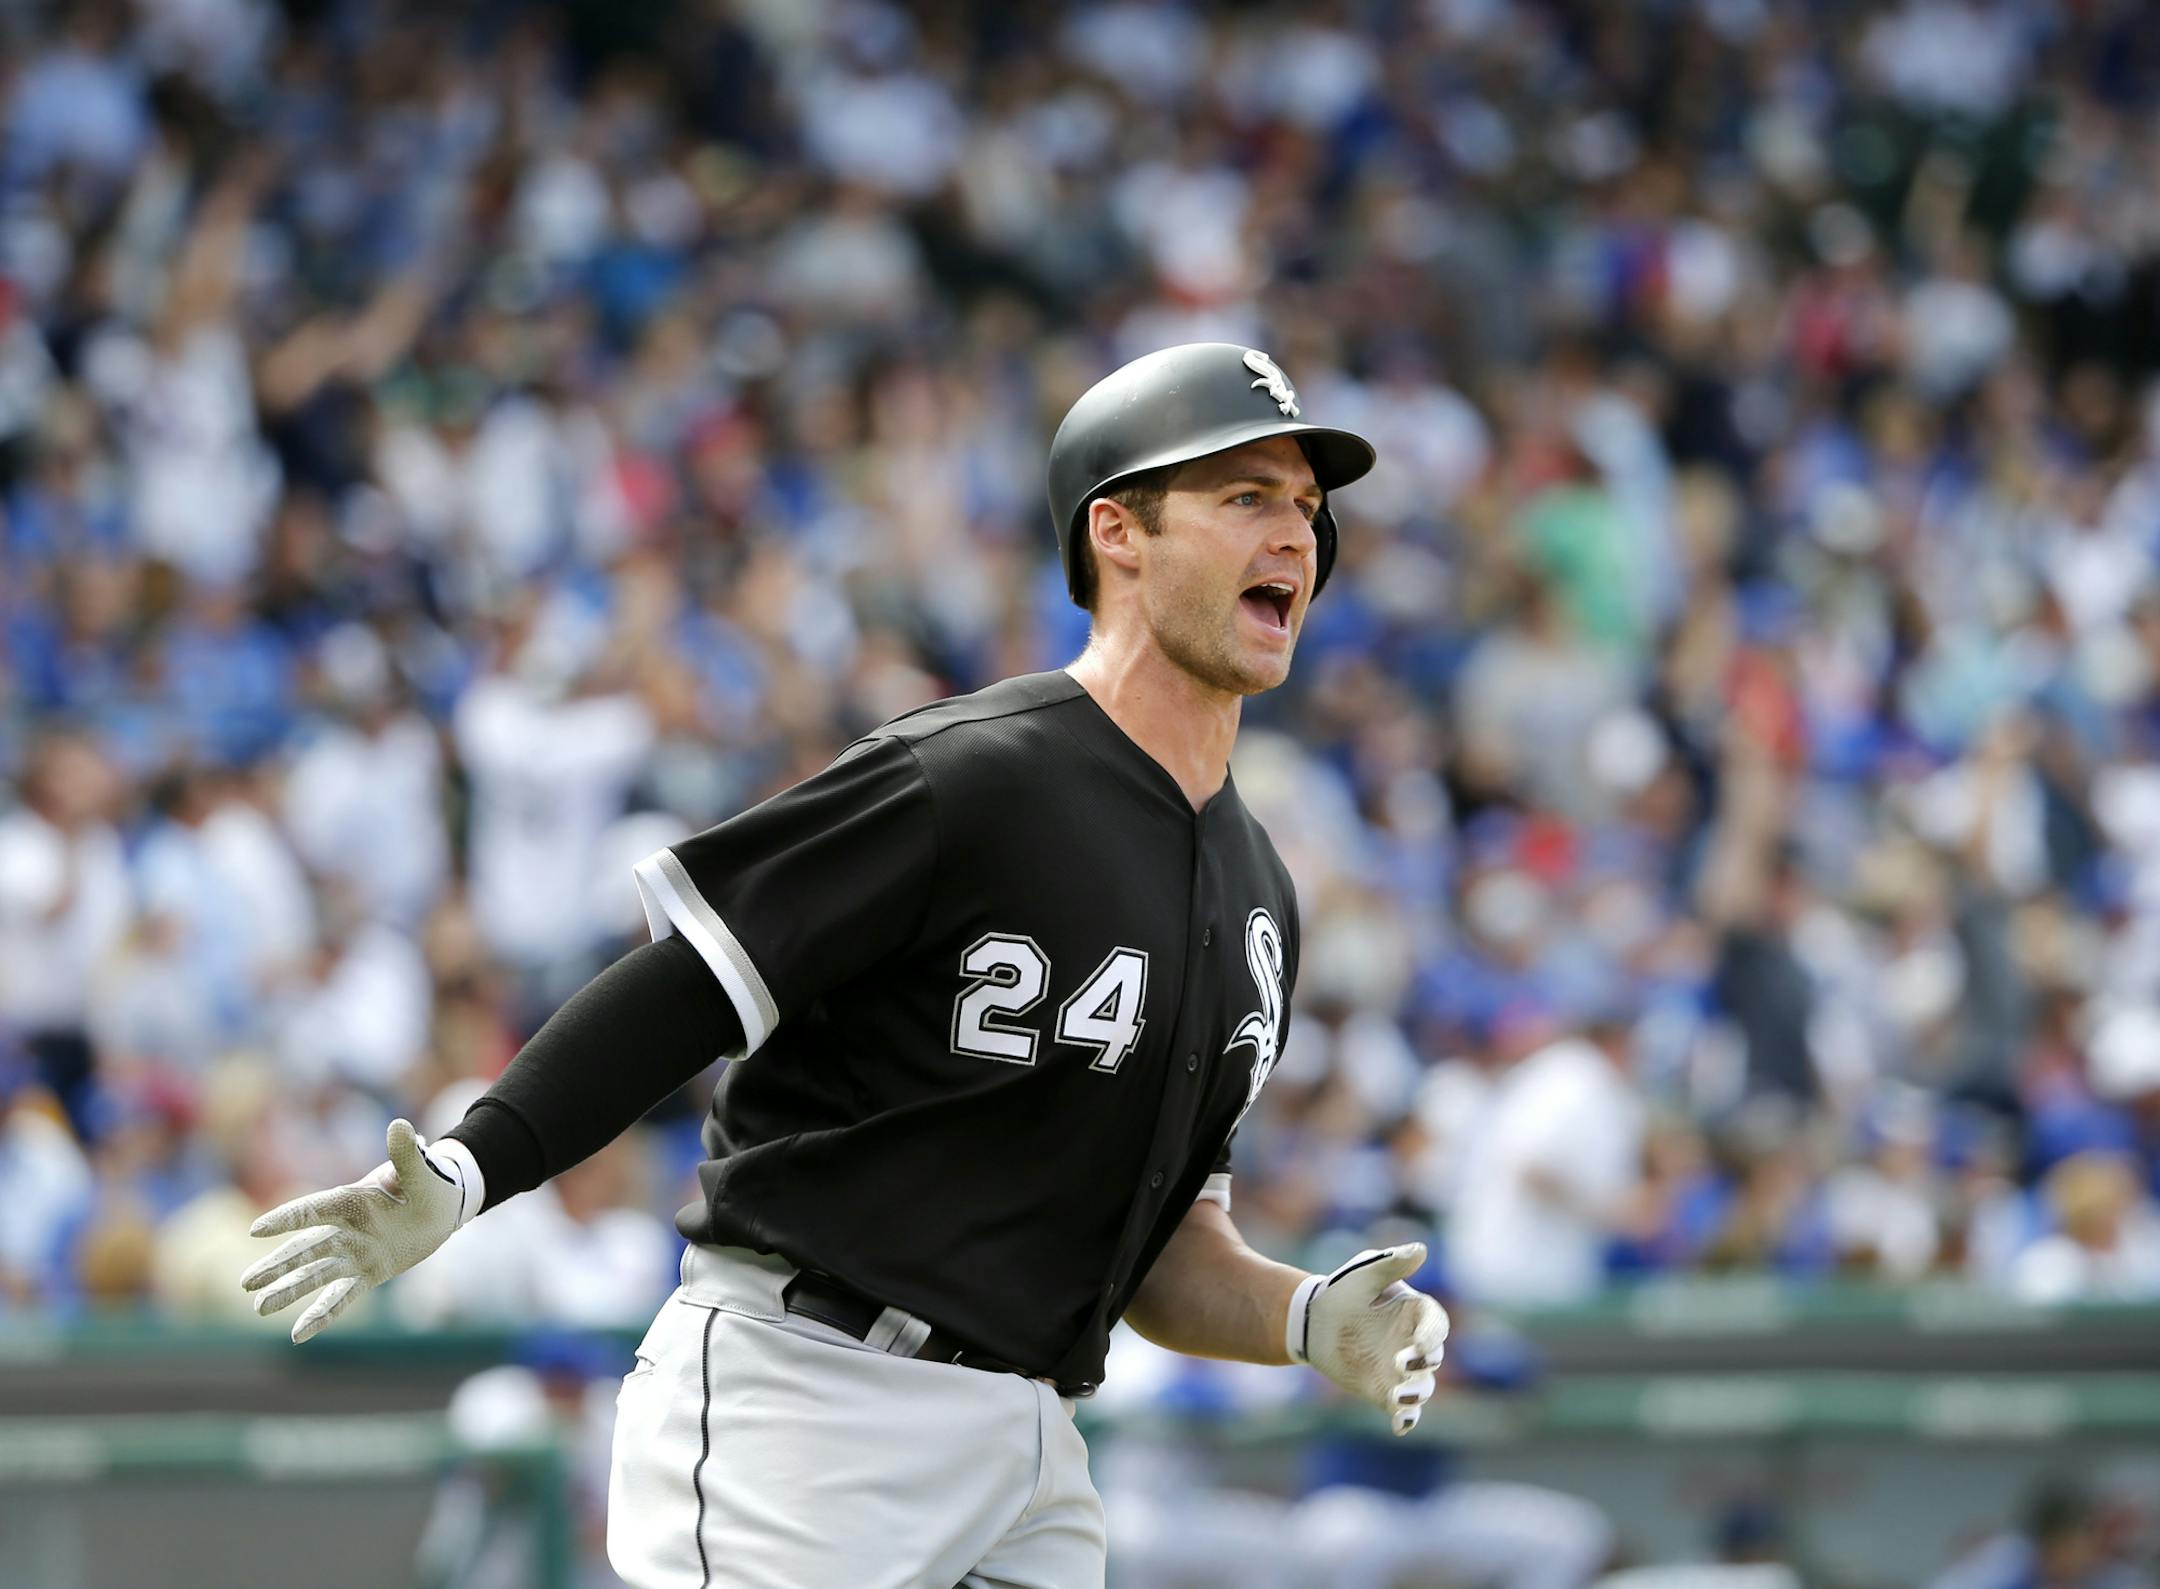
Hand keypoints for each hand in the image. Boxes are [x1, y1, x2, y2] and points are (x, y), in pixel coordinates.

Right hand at [240, 1119, 480, 1342]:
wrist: (441, 1207)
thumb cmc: (427, 1183)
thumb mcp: (419, 1170)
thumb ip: (405, 1154)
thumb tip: (401, 1126)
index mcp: (351, 1200)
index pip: (313, 1210)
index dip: (287, 1219)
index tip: (257, 1230)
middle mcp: (346, 1230)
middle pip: (304, 1249)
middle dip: (276, 1266)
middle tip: (245, 1283)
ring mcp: (354, 1254)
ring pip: (315, 1276)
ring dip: (288, 1291)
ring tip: (258, 1308)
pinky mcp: (368, 1274)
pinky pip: (342, 1297)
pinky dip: (321, 1315)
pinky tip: (298, 1335)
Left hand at [1288, 1243, 1449, 1435]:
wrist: (1313, 1321)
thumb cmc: (1342, 1291)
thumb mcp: (1364, 1274)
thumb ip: (1391, 1264)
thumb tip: (1420, 1250)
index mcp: (1415, 1313)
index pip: (1435, 1325)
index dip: (1431, 1335)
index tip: (1419, 1344)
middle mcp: (1414, 1343)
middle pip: (1433, 1358)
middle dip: (1424, 1364)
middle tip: (1402, 1363)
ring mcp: (1401, 1370)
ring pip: (1422, 1387)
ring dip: (1417, 1395)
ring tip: (1399, 1399)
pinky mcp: (1386, 1390)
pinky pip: (1403, 1410)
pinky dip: (1406, 1419)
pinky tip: (1399, 1426)